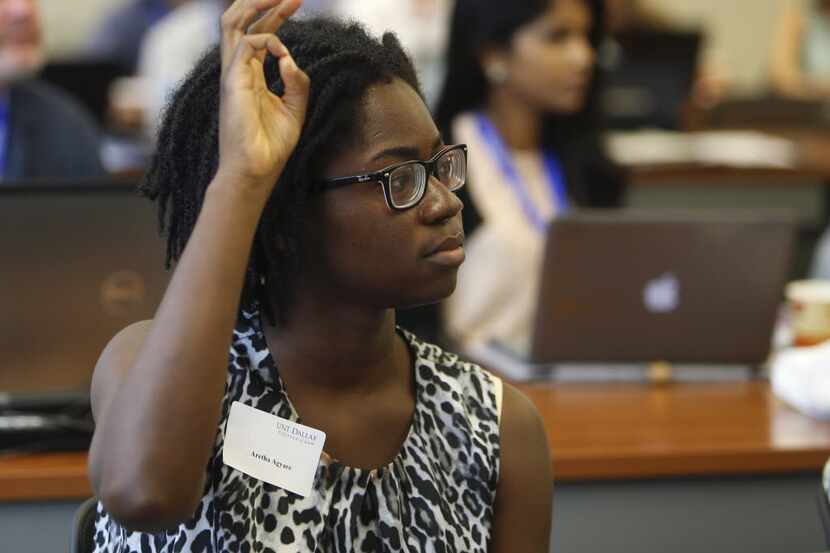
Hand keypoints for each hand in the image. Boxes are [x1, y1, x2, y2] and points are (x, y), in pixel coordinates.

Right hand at [216, 0, 309, 194]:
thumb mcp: (294, 110)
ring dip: (258, 6)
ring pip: (232, 24)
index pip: (259, 35)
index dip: (276, 16)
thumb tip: (291, 59)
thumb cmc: (270, 146)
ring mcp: (232, 74)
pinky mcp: (232, 82)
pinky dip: (267, 41)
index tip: (298, 3)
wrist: (256, 171)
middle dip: (265, 3)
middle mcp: (238, 71)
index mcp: (251, 76)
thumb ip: (296, 83)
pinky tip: (282, 52)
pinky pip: (246, 46)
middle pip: (242, 23)